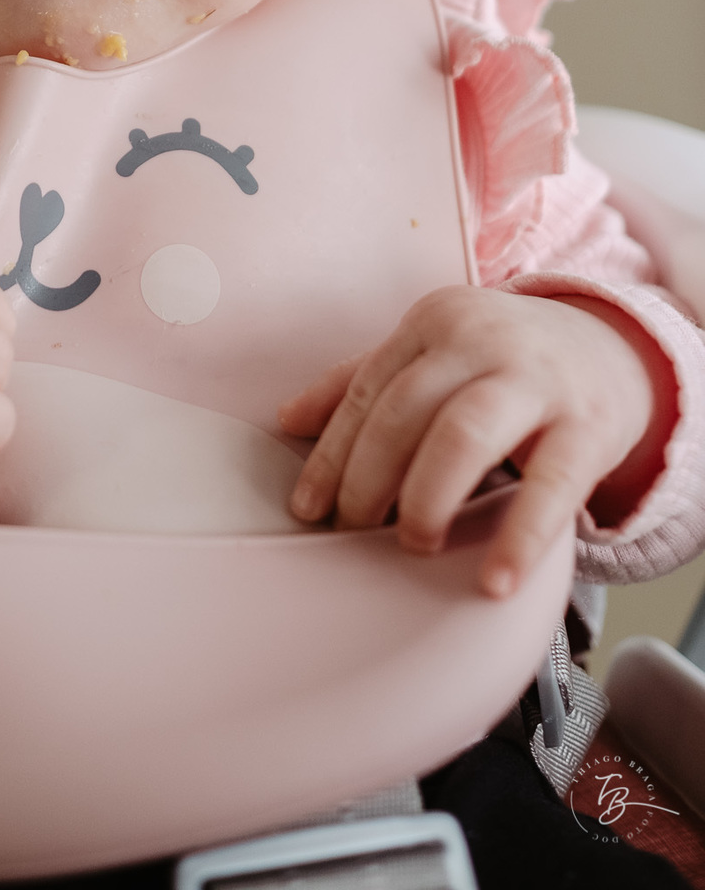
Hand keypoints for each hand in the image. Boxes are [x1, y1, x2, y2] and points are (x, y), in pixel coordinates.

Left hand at [279, 285, 662, 595]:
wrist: (612, 349)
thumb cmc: (504, 360)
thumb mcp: (435, 352)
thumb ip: (363, 380)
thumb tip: (287, 418)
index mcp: (435, 321)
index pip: (369, 390)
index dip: (332, 453)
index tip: (309, 506)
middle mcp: (482, 340)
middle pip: (405, 410)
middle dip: (369, 478)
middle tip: (357, 530)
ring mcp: (537, 379)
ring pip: (464, 434)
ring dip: (427, 496)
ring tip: (414, 544)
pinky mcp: (589, 426)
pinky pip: (551, 487)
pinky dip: (518, 536)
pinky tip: (495, 578)